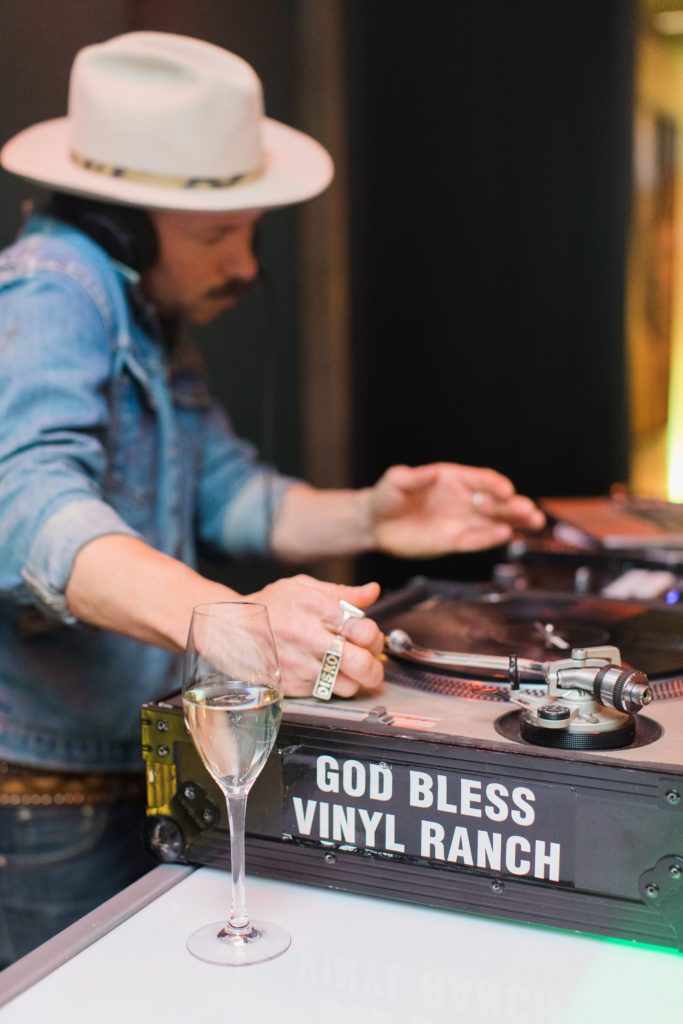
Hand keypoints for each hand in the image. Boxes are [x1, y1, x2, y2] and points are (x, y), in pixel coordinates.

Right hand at [246, 575, 384, 697]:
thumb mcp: (303, 587)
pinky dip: (332, 687)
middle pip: (361, 663)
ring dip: (355, 680)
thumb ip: (341, 593)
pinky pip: (326, 694)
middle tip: (371, 662)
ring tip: (348, 669)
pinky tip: (327, 674)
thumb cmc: (270, 605)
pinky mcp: (292, 686)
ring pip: (348, 685)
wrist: (231, 629)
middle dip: (375, 667)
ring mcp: (300, 665)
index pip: (363, 630)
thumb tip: (372, 591)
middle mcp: (309, 638)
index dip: (375, 637)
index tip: (370, 637)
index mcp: (316, 608)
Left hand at [368, 462, 544, 556]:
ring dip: (513, 521)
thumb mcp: (397, 481)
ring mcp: (461, 520)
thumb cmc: (387, 496)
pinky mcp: (454, 541)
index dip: (495, 484)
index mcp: (453, 479)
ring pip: (493, 521)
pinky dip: (491, 538)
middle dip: (513, 505)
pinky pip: (476, 539)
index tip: (507, 490)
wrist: (375, 524)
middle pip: (494, 501)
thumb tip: (433, 471)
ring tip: (533, 522)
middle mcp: (462, 499)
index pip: (481, 480)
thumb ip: (414, 478)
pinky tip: (507, 536)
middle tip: (530, 510)